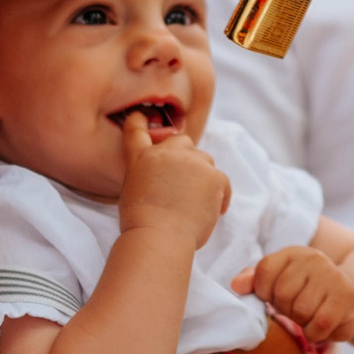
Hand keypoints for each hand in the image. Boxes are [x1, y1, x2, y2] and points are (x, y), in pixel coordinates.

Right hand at [118, 113, 229, 250]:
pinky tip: (212, 210)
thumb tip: (162, 179)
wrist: (159, 237)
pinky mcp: (215, 176)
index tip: (141, 116)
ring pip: (205, 161)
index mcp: (141, 158)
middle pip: (182, 141)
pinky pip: (222, 180)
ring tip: (194, 203)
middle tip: (182, 182)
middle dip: (184, 156)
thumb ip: (147, 176)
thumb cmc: (142, 224)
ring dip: (201, 176)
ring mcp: (193, 162)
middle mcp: (167, 153)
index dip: (139, 121)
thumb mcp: (132, 192)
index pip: (136, 131)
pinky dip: (219, 195)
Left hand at [233, 246, 353, 345]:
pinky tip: (320, 326)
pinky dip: (315, 334)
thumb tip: (236, 286)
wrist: (350, 294)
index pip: (264, 271)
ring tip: (310, 316)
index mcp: (293, 253)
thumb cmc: (306, 289)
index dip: (264, 291)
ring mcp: (333, 277)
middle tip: (297, 307)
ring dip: (301, 323)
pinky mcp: (346, 299)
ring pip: (300, 312)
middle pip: (282, 294)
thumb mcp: (279, 279)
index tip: (274, 296)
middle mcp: (315, 259)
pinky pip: (319, 326)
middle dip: (285, 309)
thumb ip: (254, 279)